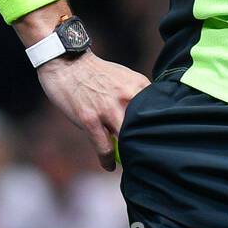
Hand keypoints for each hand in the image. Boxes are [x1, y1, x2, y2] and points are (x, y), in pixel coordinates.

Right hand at [36, 51, 149, 170]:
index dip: (160, 131)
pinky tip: (109, 166)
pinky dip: (107, 161)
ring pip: (126, 142)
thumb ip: (137, 95)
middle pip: (144, 131)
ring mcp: (108, 110)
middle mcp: (127, 98)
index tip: (160, 143)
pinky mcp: (90, 119)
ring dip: (128, 156)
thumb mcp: (124, 77)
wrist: (67, 61)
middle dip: (146, 147)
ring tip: (129, 164)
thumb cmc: (96, 72)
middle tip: (147, 159)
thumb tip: (149, 118)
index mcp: (138, 86)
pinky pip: (104, 148)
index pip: (158, 114)